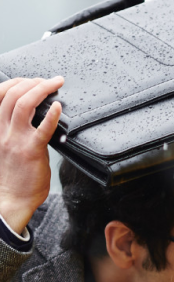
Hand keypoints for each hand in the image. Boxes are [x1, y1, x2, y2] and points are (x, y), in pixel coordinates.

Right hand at [0, 76, 63, 234]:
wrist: (11, 201)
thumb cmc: (13, 179)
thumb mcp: (8, 150)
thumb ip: (17, 135)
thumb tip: (37, 125)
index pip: (0, 96)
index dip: (15, 83)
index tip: (31, 80)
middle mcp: (4, 131)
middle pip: (11, 94)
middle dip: (31, 81)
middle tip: (49, 80)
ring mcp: (16, 140)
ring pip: (23, 104)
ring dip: (40, 89)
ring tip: (54, 84)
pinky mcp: (32, 151)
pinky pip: (42, 129)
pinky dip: (51, 115)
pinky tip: (59, 106)